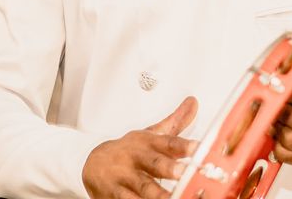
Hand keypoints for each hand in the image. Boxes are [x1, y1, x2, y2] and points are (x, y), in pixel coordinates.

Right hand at [82, 96, 198, 198]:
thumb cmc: (129, 151)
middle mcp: (137, 158)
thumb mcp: (151, 134)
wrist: (93, 163)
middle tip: (184, 172)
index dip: (184, 145)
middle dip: (169, 168)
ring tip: (172, 198)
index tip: (199, 148)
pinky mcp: (114, 195)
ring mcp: (125, 177)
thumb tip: (194, 102)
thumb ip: (175, 122)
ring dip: (157, 194)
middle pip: (154, 162)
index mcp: (148, 142)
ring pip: (143, 186)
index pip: (168, 142)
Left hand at [273, 75, 291, 163]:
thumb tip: (276, 73)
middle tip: (267, 103)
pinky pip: (286, 154)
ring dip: (275, 127)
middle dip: (276, 109)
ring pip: (287, 136)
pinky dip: (276, 144)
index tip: (273, 88)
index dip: (284, 92)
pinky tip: (276, 134)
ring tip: (272, 118)